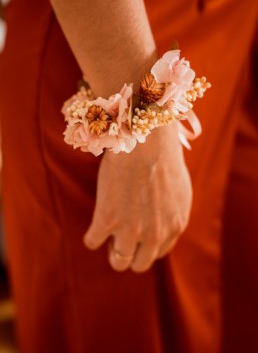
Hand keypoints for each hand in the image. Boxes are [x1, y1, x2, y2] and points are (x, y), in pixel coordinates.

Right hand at [84, 124, 191, 272]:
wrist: (146, 142)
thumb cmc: (162, 159)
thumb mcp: (179, 193)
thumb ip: (172, 215)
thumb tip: (164, 224)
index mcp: (174, 227)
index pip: (157, 253)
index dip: (144, 246)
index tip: (137, 234)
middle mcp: (155, 234)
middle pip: (139, 264)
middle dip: (129, 253)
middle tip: (121, 235)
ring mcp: (130, 230)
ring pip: (118, 261)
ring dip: (112, 249)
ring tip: (108, 231)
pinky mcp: (107, 220)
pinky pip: (92, 242)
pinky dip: (92, 235)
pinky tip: (96, 223)